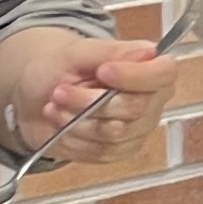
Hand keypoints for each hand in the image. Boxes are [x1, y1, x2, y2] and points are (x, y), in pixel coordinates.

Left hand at [10, 30, 176, 165]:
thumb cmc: (60, 67)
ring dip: (76, 120)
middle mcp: (151, 100)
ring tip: (54, 105)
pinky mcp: (119, 150)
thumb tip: (147, 52)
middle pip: (135, 108)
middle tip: (60, 91)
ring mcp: (137, 129)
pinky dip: (73, 138)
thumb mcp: (77, 51)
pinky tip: (59, 122)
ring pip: (114, 133)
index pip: (164, 74)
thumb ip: (111, 51)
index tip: (103, 71)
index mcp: (150, 67)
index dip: (136, 76)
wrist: (38, 93)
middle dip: (90, 101)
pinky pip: (99, 151)